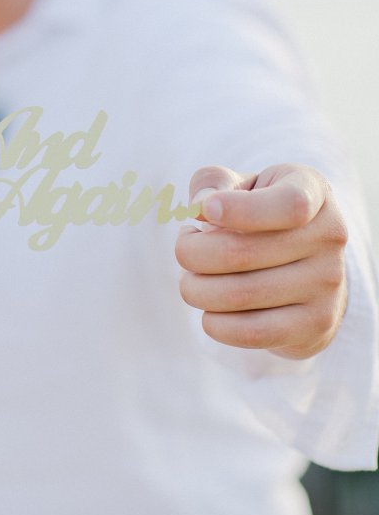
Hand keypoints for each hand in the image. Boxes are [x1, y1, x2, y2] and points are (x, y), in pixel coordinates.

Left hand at [175, 164, 348, 359]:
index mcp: (311, 191)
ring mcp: (328, 283)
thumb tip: (201, 206)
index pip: (287, 206)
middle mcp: (329, 236)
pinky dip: (214, 323)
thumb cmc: (258, 215)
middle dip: (189, 253)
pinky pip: (251, 332)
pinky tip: (210, 310)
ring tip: (193, 279)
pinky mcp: (317, 323)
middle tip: (184, 247)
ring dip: (195, 288)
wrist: (304, 266)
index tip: (202, 211)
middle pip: (238, 253)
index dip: (238, 210)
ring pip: (237, 295)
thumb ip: (214, 182)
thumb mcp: (241, 186)